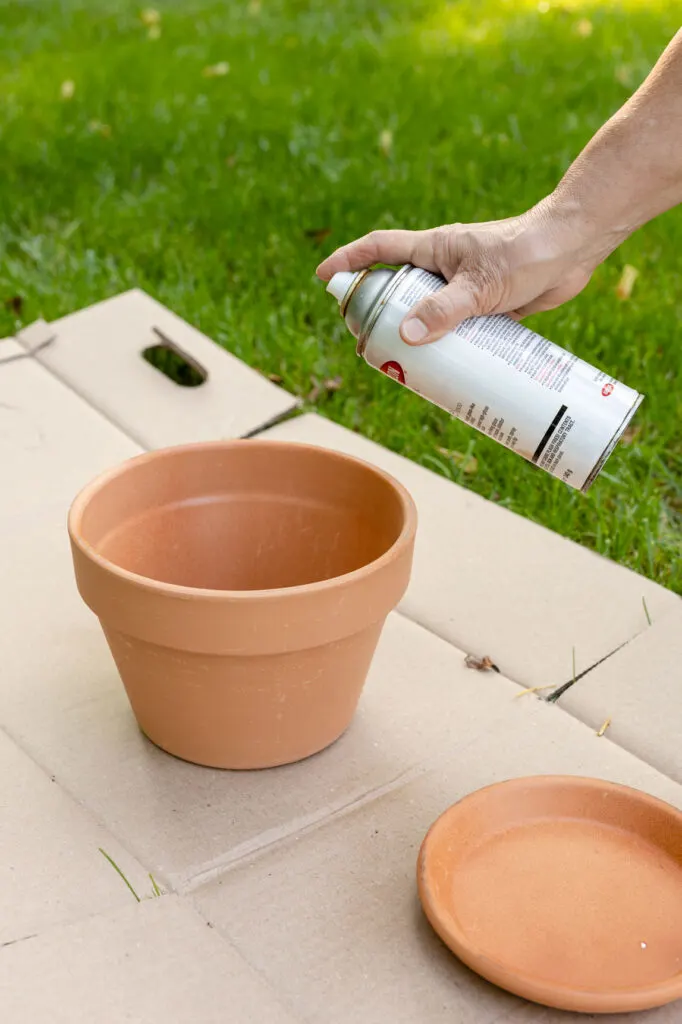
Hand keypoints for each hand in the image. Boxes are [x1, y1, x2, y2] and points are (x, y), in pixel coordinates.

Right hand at [316, 198, 603, 344]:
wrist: (574, 248)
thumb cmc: (526, 252)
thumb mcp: (481, 284)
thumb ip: (444, 309)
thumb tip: (406, 337)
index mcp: (433, 248)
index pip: (379, 250)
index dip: (349, 262)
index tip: (324, 279)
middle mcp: (444, 268)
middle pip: (398, 291)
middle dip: (378, 316)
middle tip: (366, 346)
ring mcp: (465, 288)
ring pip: (429, 316)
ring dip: (416, 340)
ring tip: (403, 370)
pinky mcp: (487, 307)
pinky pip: (459, 331)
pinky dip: (451, 350)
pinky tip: (448, 373)